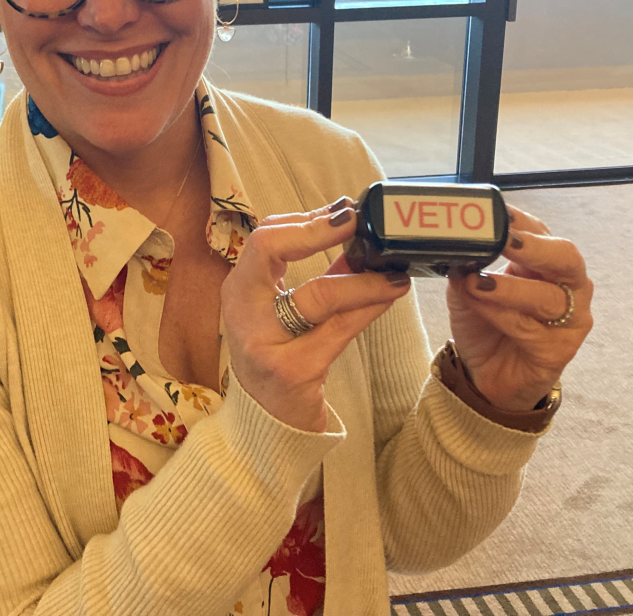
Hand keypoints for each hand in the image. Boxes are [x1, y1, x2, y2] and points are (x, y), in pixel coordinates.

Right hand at [222, 199, 413, 431]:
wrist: (267, 423)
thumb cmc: (278, 357)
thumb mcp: (286, 311)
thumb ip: (320, 275)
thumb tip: (360, 236)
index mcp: (239, 289)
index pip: (263, 238)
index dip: (304, 219)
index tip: (344, 210)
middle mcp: (242, 311)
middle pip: (268, 248)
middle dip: (316, 229)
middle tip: (356, 221)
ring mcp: (264, 341)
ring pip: (317, 294)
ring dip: (363, 278)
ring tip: (393, 271)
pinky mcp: (293, 370)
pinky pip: (340, 329)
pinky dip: (370, 307)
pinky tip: (390, 294)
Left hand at [447, 203, 593, 411]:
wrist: (488, 375)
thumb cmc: (486, 324)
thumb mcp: (468, 287)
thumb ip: (467, 266)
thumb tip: (455, 247)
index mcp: (545, 261)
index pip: (539, 232)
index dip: (519, 220)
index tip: (496, 211)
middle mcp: (568, 286)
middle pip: (566, 258)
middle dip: (534, 248)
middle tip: (506, 242)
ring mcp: (570, 319)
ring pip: (548, 297)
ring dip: (509, 288)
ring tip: (477, 282)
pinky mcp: (560, 351)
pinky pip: (531, 330)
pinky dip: (501, 316)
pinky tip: (481, 306)